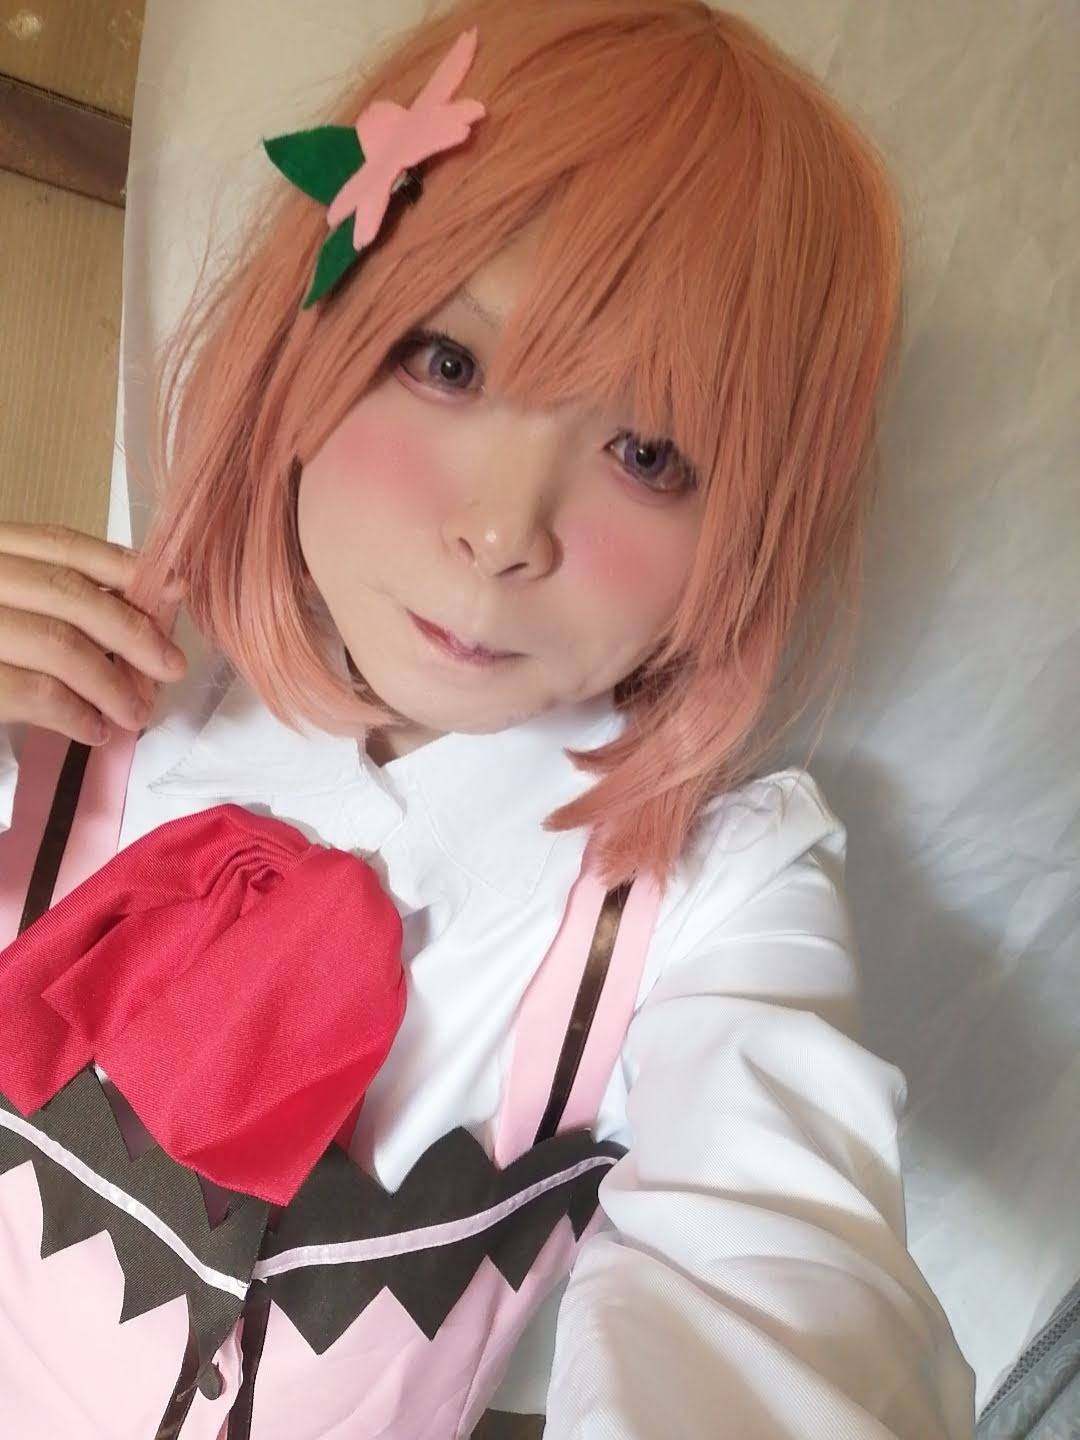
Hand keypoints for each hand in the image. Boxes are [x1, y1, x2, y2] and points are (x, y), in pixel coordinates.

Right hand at [0, 522, 186, 745]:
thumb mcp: (4, 600)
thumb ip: (49, 595)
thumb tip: (138, 606)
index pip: (61, 544)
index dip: (123, 566)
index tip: (175, 589)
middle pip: (69, 595)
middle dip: (133, 632)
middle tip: (171, 666)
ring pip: (59, 644)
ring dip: (112, 683)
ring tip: (135, 712)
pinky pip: (35, 692)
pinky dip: (76, 714)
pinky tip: (94, 730)